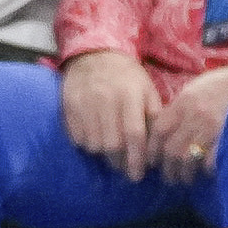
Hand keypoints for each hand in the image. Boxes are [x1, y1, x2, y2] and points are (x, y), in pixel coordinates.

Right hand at [60, 49, 161, 177]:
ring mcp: (85, 104)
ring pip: (94, 144)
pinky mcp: (69, 107)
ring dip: (103, 155)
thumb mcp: (147, 89)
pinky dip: (88, 144)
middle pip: (112, 144)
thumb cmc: (126, 75)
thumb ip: (154, 116)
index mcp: (130, 95)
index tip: (138, 174)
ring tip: (111, 153)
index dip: (137, 158)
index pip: (134, 134)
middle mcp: (106, 100)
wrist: (94, 52)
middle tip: (125, 168)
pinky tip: (96, 138)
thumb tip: (158, 148)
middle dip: (120, 162)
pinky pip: (78, 138)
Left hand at [148, 64, 227, 184]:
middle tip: (171, 177)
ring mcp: (212, 127)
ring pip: (187, 159)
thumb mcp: (194, 90)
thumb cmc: (220, 86)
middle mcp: (195, 115)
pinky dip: (206, 170)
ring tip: (186, 179)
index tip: (154, 162)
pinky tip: (206, 172)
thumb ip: (178, 109)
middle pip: (171, 150)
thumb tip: (162, 133)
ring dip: (185, 174)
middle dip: (168, 169)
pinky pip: (210, 161)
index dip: (153, 150)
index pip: (159, 131)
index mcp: (183, 103)